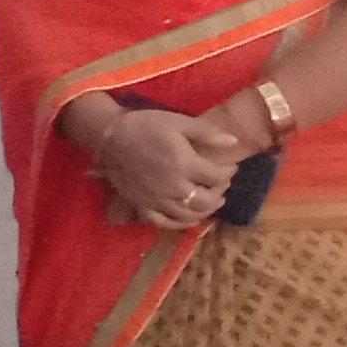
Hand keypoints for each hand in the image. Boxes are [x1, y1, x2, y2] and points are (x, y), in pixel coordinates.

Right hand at [82, 94, 231, 227]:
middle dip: (219, 193)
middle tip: (221, 185)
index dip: (228, 173)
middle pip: (206, 201)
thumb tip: (234, 142)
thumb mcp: (180, 122)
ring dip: (204, 210)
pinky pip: (164, 222)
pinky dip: (180, 224)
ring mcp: (157, 199)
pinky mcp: (142, 205)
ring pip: (188, 214)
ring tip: (210, 201)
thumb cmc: (148, 126)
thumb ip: (208, 133)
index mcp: (185, 164)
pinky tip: (189, 218)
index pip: (218, 177)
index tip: (230, 167)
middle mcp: (173, 186)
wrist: (112, 137)